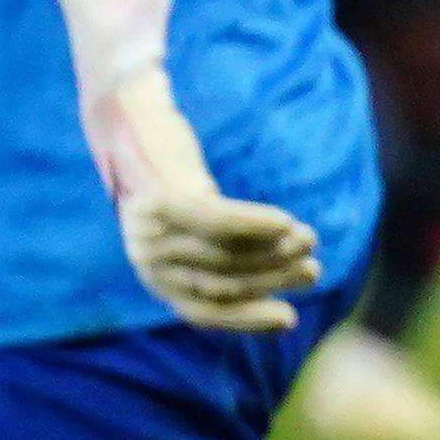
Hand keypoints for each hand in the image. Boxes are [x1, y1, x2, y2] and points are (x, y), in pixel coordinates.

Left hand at [83, 68, 321, 333]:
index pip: (204, 311)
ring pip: (227, 253)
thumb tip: (268, 282)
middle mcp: (148, 260)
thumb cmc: (168, 175)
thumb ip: (213, 255)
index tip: (289, 319)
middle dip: (274, 279)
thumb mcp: (186, 225)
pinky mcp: (164, 199)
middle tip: (312, 270)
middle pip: (223, 281)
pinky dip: (257, 224)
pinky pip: (220, 220)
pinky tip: (286, 222)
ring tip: (309, 240)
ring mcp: (153, 231)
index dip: (248, 320)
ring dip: (276, 250)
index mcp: (153, 275)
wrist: (127, 119)